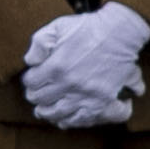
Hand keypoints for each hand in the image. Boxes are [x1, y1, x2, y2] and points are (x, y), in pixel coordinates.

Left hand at [19, 0, 149, 130]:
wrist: (119, 33)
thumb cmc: (86, 28)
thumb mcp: (56, 27)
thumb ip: (38, 44)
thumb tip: (30, 62)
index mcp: (56, 66)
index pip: (31, 82)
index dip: (29, 80)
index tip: (33, 77)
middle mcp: (69, 84)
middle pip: (41, 99)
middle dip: (35, 96)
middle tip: (36, 94)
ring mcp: (86, 94)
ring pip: (57, 113)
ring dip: (47, 112)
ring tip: (44, 110)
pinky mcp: (101, 100)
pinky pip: (82, 119)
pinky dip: (70, 121)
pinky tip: (64, 119)